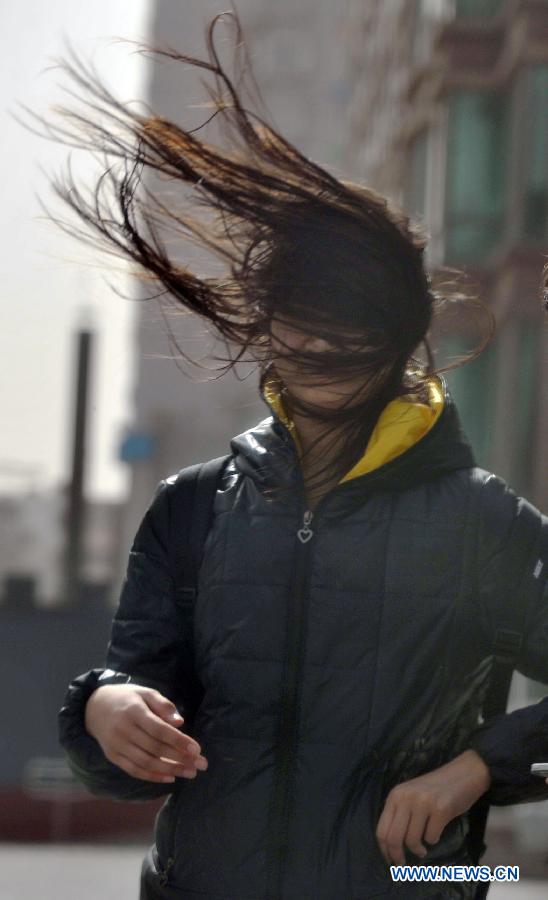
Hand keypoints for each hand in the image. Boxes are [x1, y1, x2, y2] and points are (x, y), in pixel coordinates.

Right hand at [84, 684, 207, 782]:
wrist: (94, 707)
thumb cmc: (127, 698)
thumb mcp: (145, 692)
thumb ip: (163, 705)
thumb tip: (179, 722)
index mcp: (134, 712)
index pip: (159, 729)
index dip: (178, 741)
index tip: (197, 749)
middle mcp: (123, 730)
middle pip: (155, 748)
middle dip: (180, 758)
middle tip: (201, 764)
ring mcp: (116, 745)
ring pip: (146, 763)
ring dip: (170, 770)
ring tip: (190, 773)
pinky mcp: (113, 756)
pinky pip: (134, 770)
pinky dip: (153, 776)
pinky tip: (170, 778)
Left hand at [375, 749, 490, 865]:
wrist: (464, 774)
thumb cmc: (436, 788)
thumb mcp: (411, 796)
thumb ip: (400, 814)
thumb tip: (391, 846)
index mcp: (395, 795)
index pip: (381, 830)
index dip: (384, 851)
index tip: (390, 861)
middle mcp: (406, 798)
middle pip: (394, 838)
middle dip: (397, 857)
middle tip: (403, 865)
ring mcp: (423, 803)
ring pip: (412, 841)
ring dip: (418, 850)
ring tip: (423, 849)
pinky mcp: (440, 809)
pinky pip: (431, 837)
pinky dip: (433, 840)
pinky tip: (436, 833)